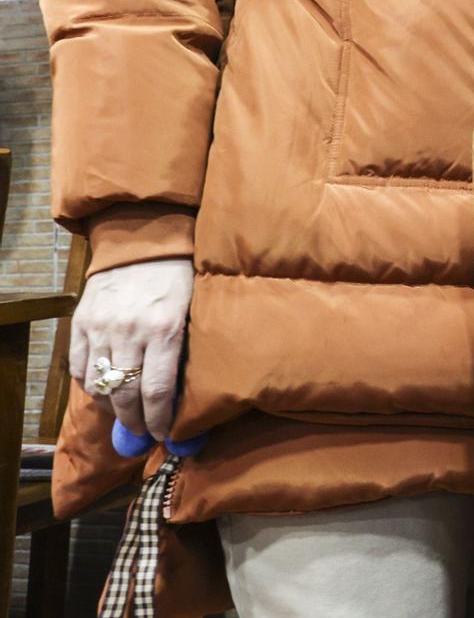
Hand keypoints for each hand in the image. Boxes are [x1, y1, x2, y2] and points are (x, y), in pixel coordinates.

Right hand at [70, 258, 193, 442]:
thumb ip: (185, 348)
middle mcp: (129, 331)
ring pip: (99, 386)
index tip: (165, 435)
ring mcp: (100, 327)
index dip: (159, 419)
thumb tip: (186, 395)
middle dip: (136, 420)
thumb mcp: (194, 309)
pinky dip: (90, 386)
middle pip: (126, 394)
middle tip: (144, 432)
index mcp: (164, 329)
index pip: (157, 390)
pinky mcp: (80, 322)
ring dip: (112, 407)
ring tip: (125, 415)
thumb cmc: (180, 277)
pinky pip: (78, 367)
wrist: (145, 240)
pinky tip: (104, 392)